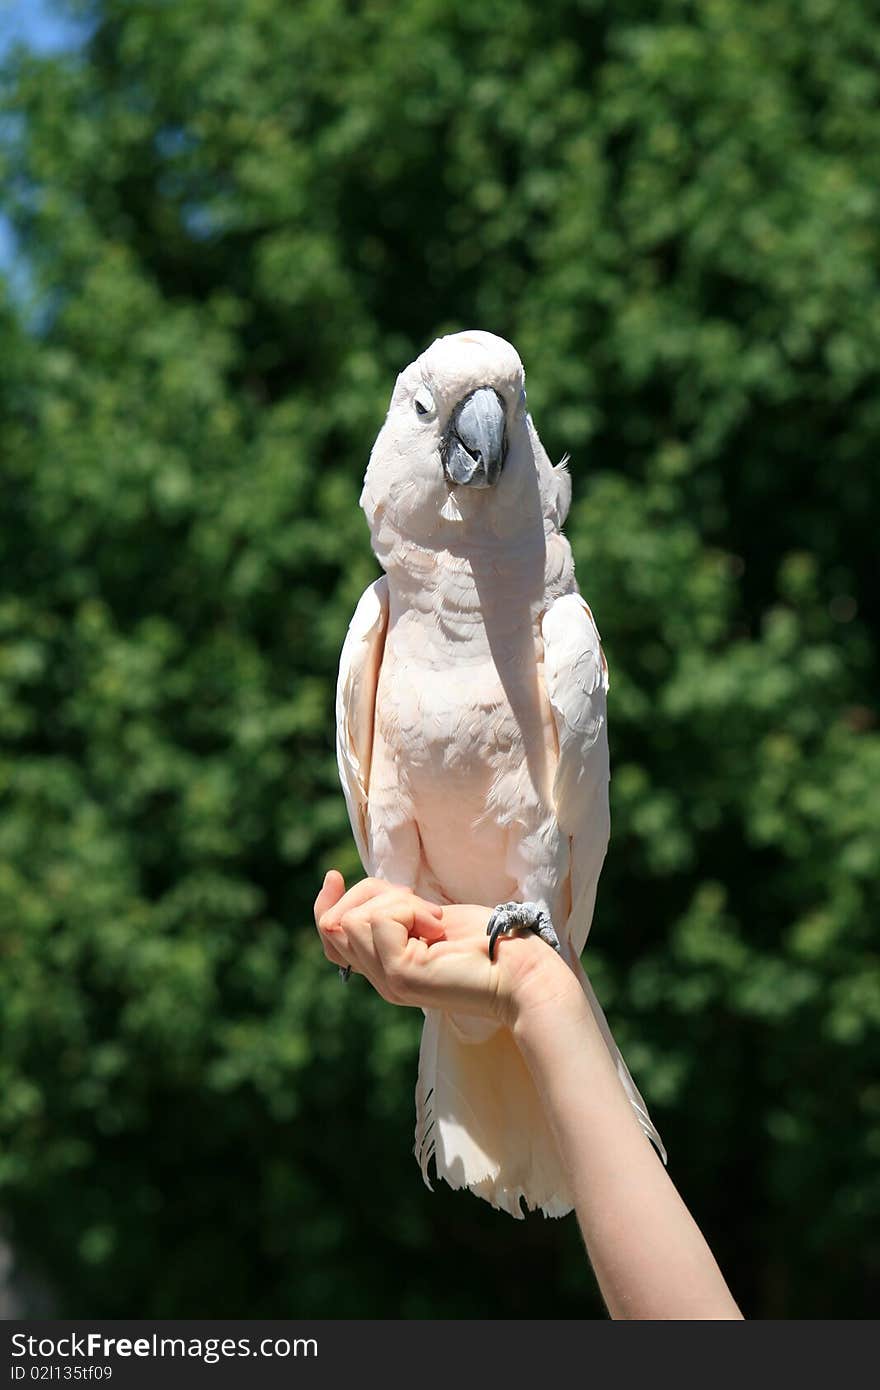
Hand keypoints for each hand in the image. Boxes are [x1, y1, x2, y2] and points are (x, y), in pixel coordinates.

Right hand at [314, 871, 577, 1025]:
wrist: (521, 970)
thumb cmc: (487, 941)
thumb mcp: (429, 918)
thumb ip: (395, 913)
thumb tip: (360, 890)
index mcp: (386, 966)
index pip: (331, 937)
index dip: (325, 904)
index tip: (334, 876)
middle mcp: (380, 978)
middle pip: (336, 921)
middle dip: (374, 894)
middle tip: (424, 908)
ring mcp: (388, 979)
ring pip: (355, 918)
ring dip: (399, 902)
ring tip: (435, 920)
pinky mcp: (401, 974)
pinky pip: (381, 921)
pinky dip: (411, 910)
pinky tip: (438, 927)